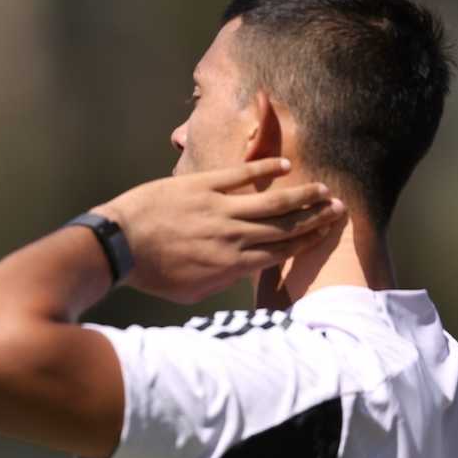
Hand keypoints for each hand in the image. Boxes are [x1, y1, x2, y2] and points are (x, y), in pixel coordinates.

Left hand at [91, 158, 344, 303]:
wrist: (119, 246)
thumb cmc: (150, 274)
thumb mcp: (190, 292)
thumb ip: (219, 282)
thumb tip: (238, 273)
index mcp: (233, 264)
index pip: (281, 251)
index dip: (308, 240)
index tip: (327, 231)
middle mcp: (234, 236)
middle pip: (285, 226)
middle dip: (315, 217)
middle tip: (339, 207)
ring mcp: (220, 208)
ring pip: (272, 200)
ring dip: (301, 194)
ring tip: (322, 188)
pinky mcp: (203, 185)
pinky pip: (243, 175)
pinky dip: (266, 169)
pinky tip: (285, 165)